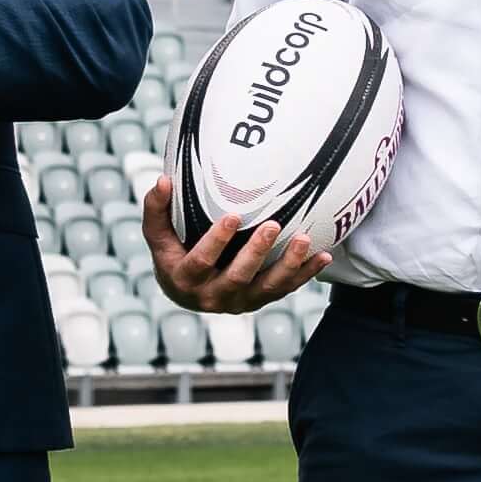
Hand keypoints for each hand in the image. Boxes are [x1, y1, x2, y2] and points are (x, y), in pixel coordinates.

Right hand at [143, 175, 330, 313]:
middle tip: (273, 225)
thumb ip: (156, 209)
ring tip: (304, 240)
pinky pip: (285, 289)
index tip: (232, 215)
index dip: (216, 242)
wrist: (188, 290)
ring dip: (288, 265)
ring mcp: (240, 301)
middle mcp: (213, 296)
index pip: (201, 262)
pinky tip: (324, 256)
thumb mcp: (158, 235)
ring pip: (267, 288)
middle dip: (256, 252)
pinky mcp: (260, 300)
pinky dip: (305, 274)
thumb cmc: (173, 252)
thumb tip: (163, 180)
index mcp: (185, 279)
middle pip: (237, 277)